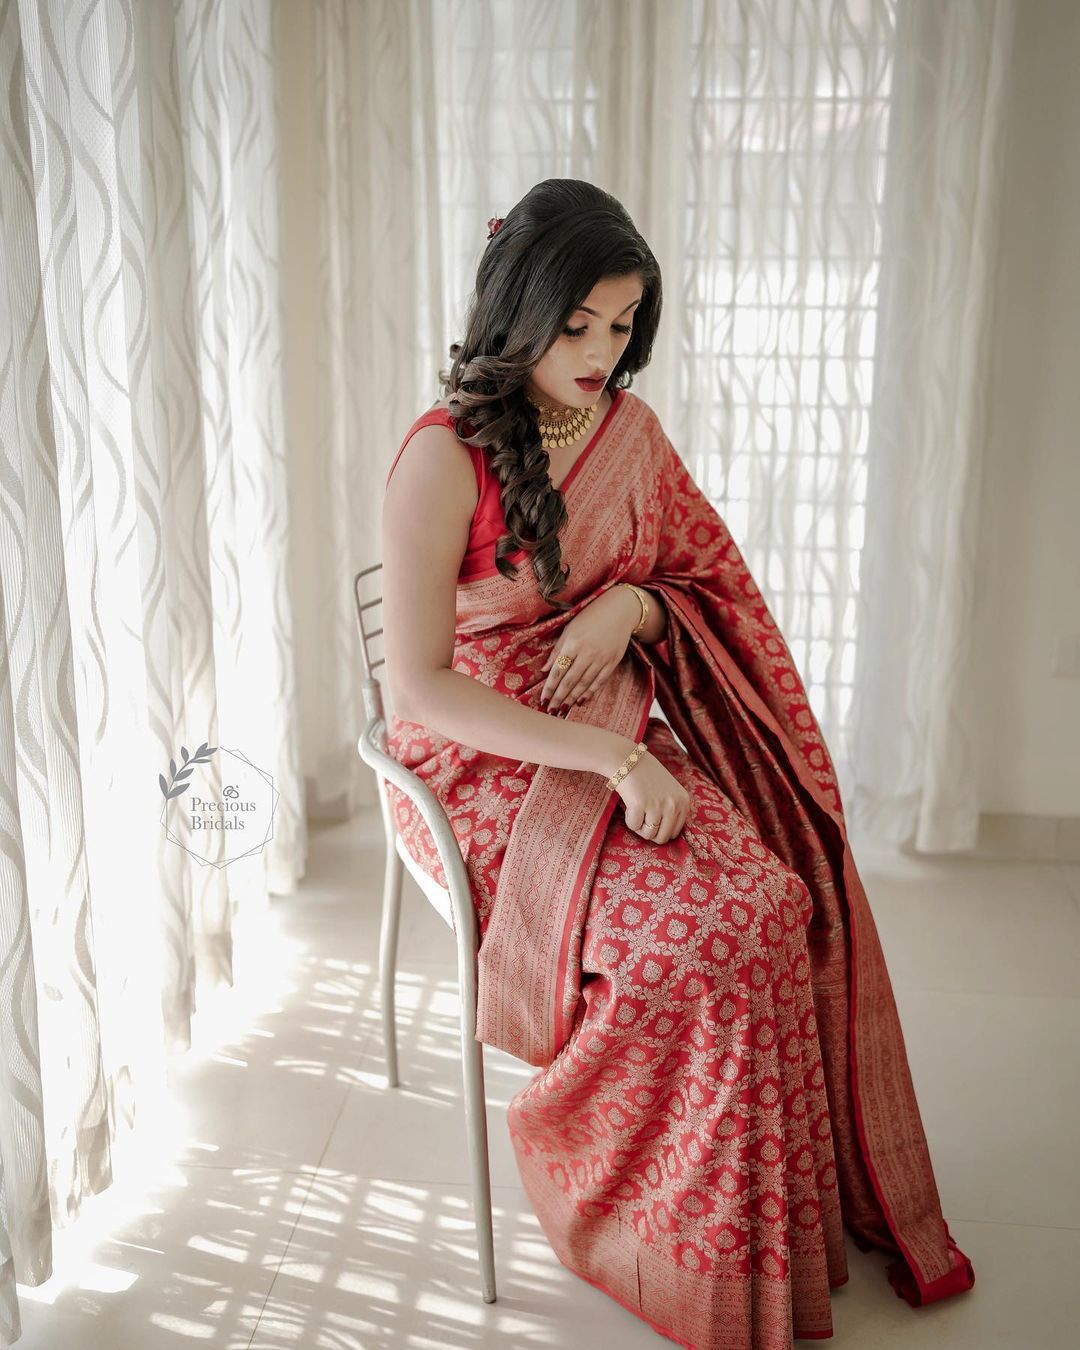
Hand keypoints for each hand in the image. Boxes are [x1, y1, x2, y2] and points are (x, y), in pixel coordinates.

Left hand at [540, 585, 641, 711]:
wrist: (619, 611)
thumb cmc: (591, 617)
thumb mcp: (570, 629)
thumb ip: (557, 650)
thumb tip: (545, 669)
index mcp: (573, 643)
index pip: (558, 671)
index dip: (550, 688)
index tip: (543, 699)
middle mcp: (587, 653)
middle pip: (570, 681)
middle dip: (559, 697)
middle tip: (550, 710)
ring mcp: (601, 659)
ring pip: (584, 684)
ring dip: (572, 699)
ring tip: (563, 709)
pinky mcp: (612, 662)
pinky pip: (599, 682)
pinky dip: (589, 693)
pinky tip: (580, 701)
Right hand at [615, 749, 689, 843]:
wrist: (628, 759)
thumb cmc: (647, 777)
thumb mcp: (670, 791)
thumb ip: (673, 810)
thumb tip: (668, 837)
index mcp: (684, 801)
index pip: (674, 833)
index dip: (660, 828)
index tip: (652, 816)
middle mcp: (673, 804)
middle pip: (662, 838)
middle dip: (650, 831)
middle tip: (643, 816)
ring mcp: (657, 805)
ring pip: (648, 835)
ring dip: (639, 826)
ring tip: (637, 809)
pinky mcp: (640, 805)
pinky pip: (633, 826)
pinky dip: (629, 819)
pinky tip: (629, 805)